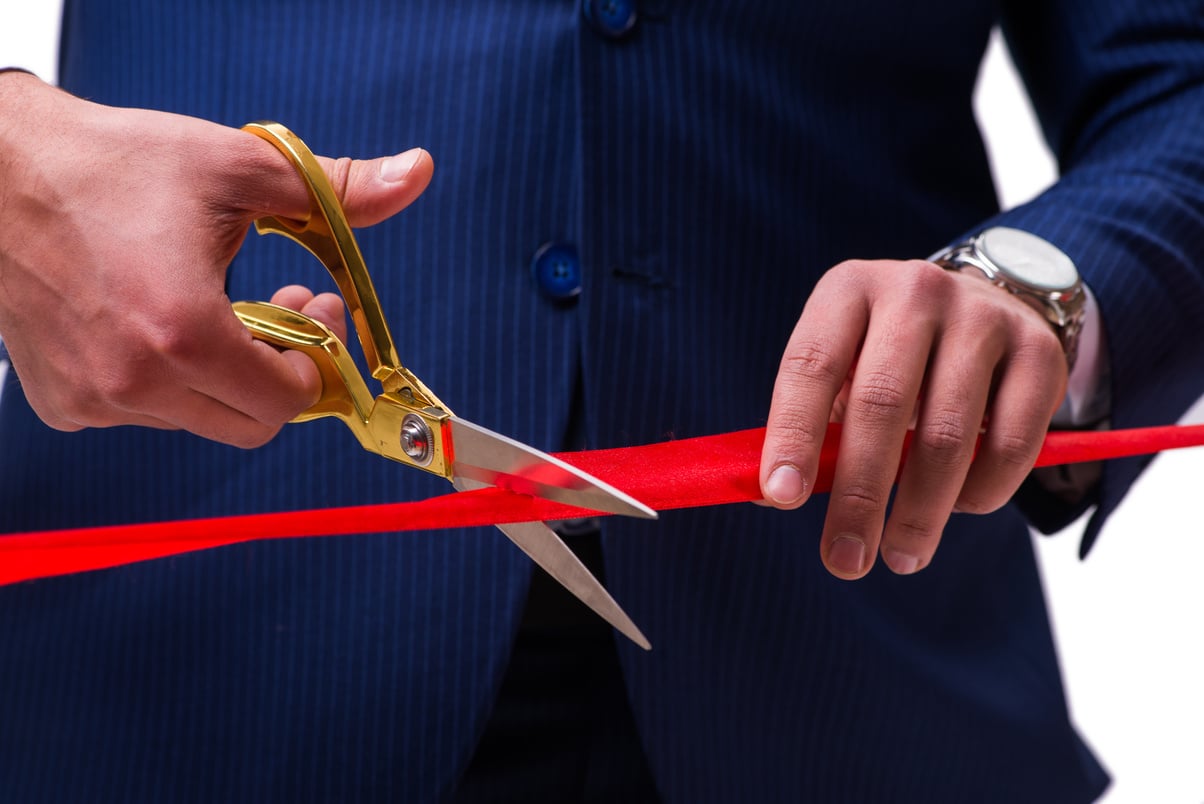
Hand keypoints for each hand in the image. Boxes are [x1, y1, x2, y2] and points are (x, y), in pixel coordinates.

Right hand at [0, 71, 431, 446]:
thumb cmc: (108, 164)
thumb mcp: (235, 168)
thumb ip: (335, 188)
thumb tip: (417, 173)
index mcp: (182, 333)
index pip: (287, 401)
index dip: (316, 360)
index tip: (317, 307)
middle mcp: (132, 382)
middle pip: (252, 423)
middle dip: (281, 372)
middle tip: (283, 306)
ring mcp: (91, 400)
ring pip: (200, 418)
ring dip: (225, 372)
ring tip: (215, 301)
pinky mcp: (60, 403)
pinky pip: (145, 413)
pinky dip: (169, 379)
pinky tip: (156, 320)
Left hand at [759, 258, 1067, 578]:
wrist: (988, 306)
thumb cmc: (890, 355)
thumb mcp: (842, 368)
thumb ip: (811, 426)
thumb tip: (772, 497)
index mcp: (848, 290)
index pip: (811, 365)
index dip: (793, 434)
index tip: (782, 497)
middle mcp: (915, 293)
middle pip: (881, 405)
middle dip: (858, 495)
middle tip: (843, 560)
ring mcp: (983, 318)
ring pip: (946, 436)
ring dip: (919, 512)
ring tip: (900, 557)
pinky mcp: (1040, 353)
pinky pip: (1011, 445)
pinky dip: (981, 493)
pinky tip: (958, 509)